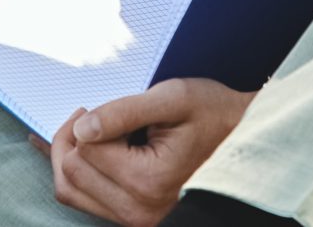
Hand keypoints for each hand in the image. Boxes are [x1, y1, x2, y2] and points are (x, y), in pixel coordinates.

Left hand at [41, 80, 255, 226]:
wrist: (241, 137)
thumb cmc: (212, 113)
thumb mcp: (172, 98)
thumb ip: (123, 112)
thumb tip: (82, 128)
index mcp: (150, 181)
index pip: (85, 151)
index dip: (85, 122)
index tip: (101, 107)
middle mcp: (141, 210)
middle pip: (71, 174)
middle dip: (72, 139)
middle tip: (91, 115)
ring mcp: (138, 219)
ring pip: (71, 192)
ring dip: (71, 158)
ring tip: (92, 132)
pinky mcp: (135, 218)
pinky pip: (85, 201)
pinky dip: (81, 174)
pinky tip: (92, 151)